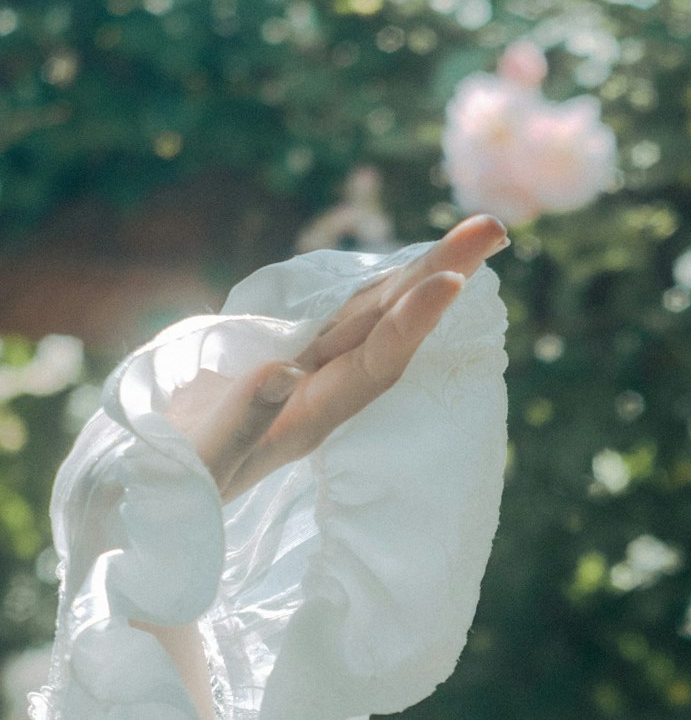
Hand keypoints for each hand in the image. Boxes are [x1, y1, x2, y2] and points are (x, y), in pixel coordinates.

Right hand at [165, 216, 508, 500]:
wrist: (166, 489)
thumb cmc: (185, 482)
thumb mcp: (209, 459)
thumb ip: (245, 419)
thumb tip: (285, 374)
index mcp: (313, 416)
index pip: (376, 364)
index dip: (413, 323)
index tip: (453, 283)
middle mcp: (325, 390)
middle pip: (390, 325)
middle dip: (441, 277)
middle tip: (494, 229)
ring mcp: (311, 373)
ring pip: (373, 316)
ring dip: (421, 277)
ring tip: (472, 237)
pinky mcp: (291, 361)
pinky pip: (344, 320)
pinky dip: (379, 294)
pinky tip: (412, 272)